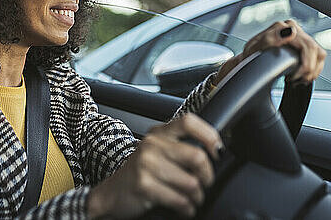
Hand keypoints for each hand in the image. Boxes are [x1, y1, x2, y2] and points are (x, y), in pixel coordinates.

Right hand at [87, 113, 222, 218]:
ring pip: (192, 183)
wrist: (113, 193)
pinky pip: (180, 200)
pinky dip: (187, 208)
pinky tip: (183, 208)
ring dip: (197, 197)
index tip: (217, 151)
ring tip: (191, 199)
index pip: (189, 122)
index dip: (209, 135)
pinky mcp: (144, 185)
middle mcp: (152, 144)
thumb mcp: (158, 152)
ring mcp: (146, 164)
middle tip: (204, 183)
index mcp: (158, 133)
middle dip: (207, 176)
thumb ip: (180, 147)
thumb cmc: (140, 173)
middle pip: (197, 156)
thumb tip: (215, 152)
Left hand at [215, 19, 326, 85]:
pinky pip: (318, 57)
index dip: (304, 65)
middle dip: (308, 70)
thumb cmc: (249, 56)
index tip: (292, 77)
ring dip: (312, 70)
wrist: (248, 60)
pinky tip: (301, 75)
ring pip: (319, 54)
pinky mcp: (303, 45)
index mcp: (281, 27)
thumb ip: (269, 39)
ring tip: (298, 79)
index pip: (307, 45)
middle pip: (315, 50)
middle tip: (296, 81)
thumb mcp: (253, 50)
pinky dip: (313, 69)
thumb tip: (289, 32)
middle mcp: (291, 28)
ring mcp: (298, 36)